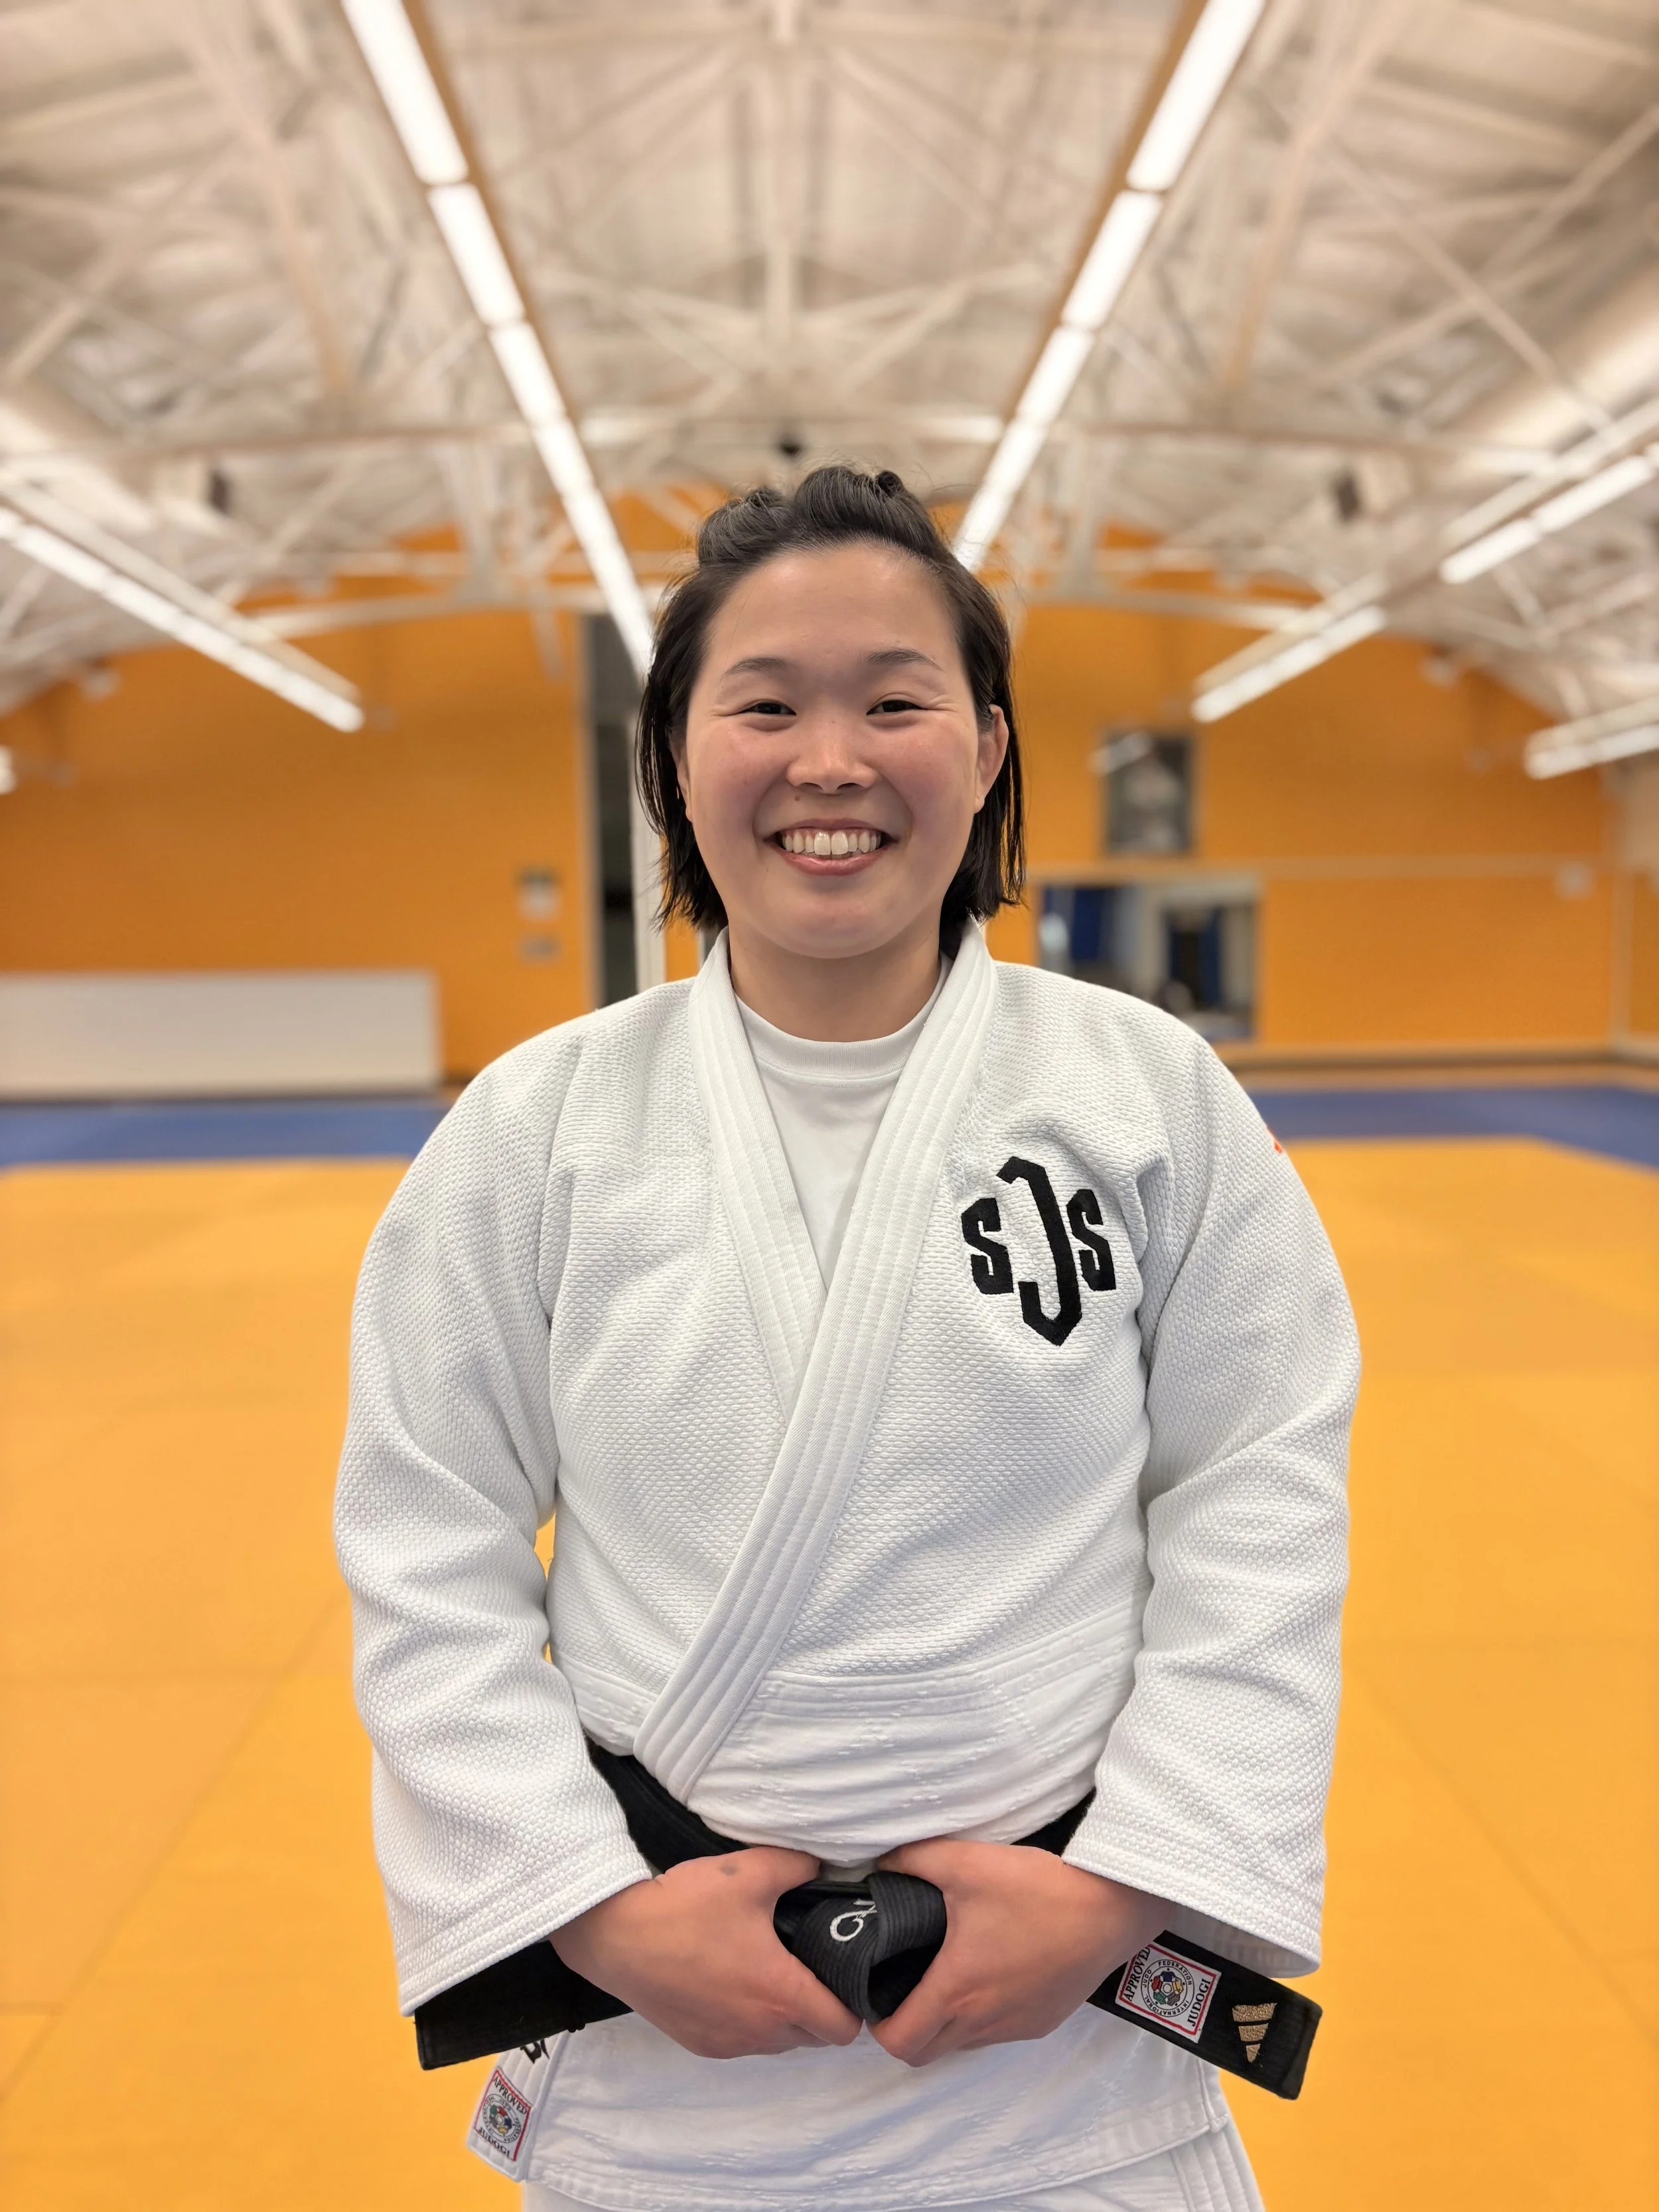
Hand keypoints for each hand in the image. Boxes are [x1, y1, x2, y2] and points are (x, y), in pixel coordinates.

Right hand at [550, 1849, 861, 2059]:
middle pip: (814, 2038)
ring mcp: (727, 2044)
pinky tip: (733, 1981)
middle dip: (821, 2007)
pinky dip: (749, 2022)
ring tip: (770, 1968)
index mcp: (780, 1994)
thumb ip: (797, 1866)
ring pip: (778, 2043)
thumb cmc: (685, 1906)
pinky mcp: (700, 2045)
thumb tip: (823, 1867)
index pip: (843, 2028)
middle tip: (809, 1963)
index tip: (845, 1972)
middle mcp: (758, 2032)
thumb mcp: (748, 1871)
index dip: (854, 2004)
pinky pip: (743, 2043)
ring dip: (784, 2017)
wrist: (616, 1936)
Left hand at [869, 1838, 1165, 2066]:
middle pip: (927, 2052)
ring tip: (946, 1973)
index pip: (900, 2042)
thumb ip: (913, 1860)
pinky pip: (998, 2032)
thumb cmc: (1039, 1889)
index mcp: (958, 1989)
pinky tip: (990, 1971)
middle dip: (907, 2029)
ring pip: (964, 2044)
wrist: (1110, 1908)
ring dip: (946, 2023)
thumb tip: (880, 1865)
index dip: (878, 2025)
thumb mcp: (967, 1862)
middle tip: (904, 1984)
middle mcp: (985, 2021)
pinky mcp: (1043, 2022)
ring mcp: (1016, 2027)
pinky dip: (982, 2016)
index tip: (876, 1992)